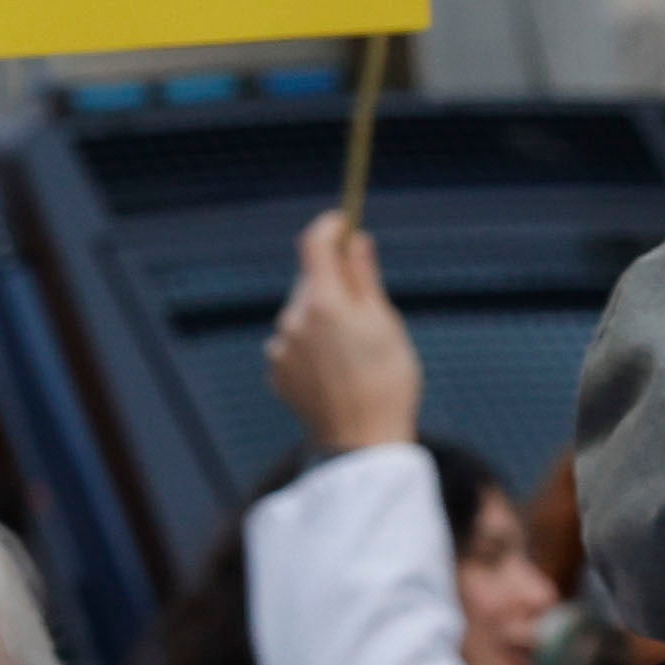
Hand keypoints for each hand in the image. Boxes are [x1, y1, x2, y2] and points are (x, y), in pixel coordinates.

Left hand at [266, 211, 424, 455]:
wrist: (363, 442)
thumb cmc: (387, 380)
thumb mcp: (385, 323)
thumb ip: (363, 278)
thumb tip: (354, 240)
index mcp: (322, 301)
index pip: (314, 244)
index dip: (328, 227)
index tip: (343, 221)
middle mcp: (293, 319)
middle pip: (310, 282)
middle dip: (333, 283)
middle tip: (366, 305)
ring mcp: (280, 347)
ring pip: (302, 315)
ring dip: (323, 318)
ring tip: (356, 350)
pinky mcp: (277, 371)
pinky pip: (294, 344)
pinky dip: (312, 345)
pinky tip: (338, 370)